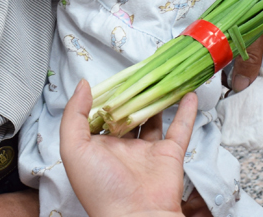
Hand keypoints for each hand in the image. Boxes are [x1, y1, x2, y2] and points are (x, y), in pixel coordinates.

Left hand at [60, 79, 196, 216]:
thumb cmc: (100, 189)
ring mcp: (148, 151)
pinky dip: (187, 111)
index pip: (102, 115)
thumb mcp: (74, 150)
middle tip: (138, 72)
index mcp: (99, 147)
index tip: (111, 77)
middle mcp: (123, 147)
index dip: (106, 96)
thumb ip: (74, 116)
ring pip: (154, 118)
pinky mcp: (170, 154)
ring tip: (162, 78)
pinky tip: (188, 94)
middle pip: (129, 113)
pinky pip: (181, 129)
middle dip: (133, 95)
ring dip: (158, 99)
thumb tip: (83, 86)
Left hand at [231, 1, 262, 128]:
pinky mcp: (260, 38)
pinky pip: (253, 62)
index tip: (260, 124)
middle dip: (261, 103)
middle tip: (240, 117)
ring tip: (230, 103)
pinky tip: (226, 80)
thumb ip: (250, 57)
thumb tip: (239, 86)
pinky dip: (241, 72)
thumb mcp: (258, 27)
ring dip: (249, 88)